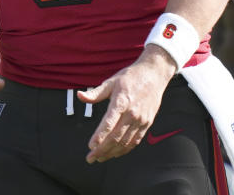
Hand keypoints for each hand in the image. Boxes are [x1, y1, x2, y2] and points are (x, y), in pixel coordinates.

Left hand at [77, 45, 175, 162]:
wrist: (154, 74)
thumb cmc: (130, 77)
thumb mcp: (111, 82)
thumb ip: (95, 93)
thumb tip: (80, 96)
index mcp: (121, 101)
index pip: (109, 123)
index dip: (99, 136)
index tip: (90, 146)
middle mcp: (132, 113)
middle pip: (116, 137)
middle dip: (102, 150)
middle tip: (90, 158)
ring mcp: (141, 119)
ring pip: (125, 142)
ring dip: (111, 153)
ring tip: (100, 158)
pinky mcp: (147, 123)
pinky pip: (135, 141)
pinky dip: (124, 150)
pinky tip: (115, 153)